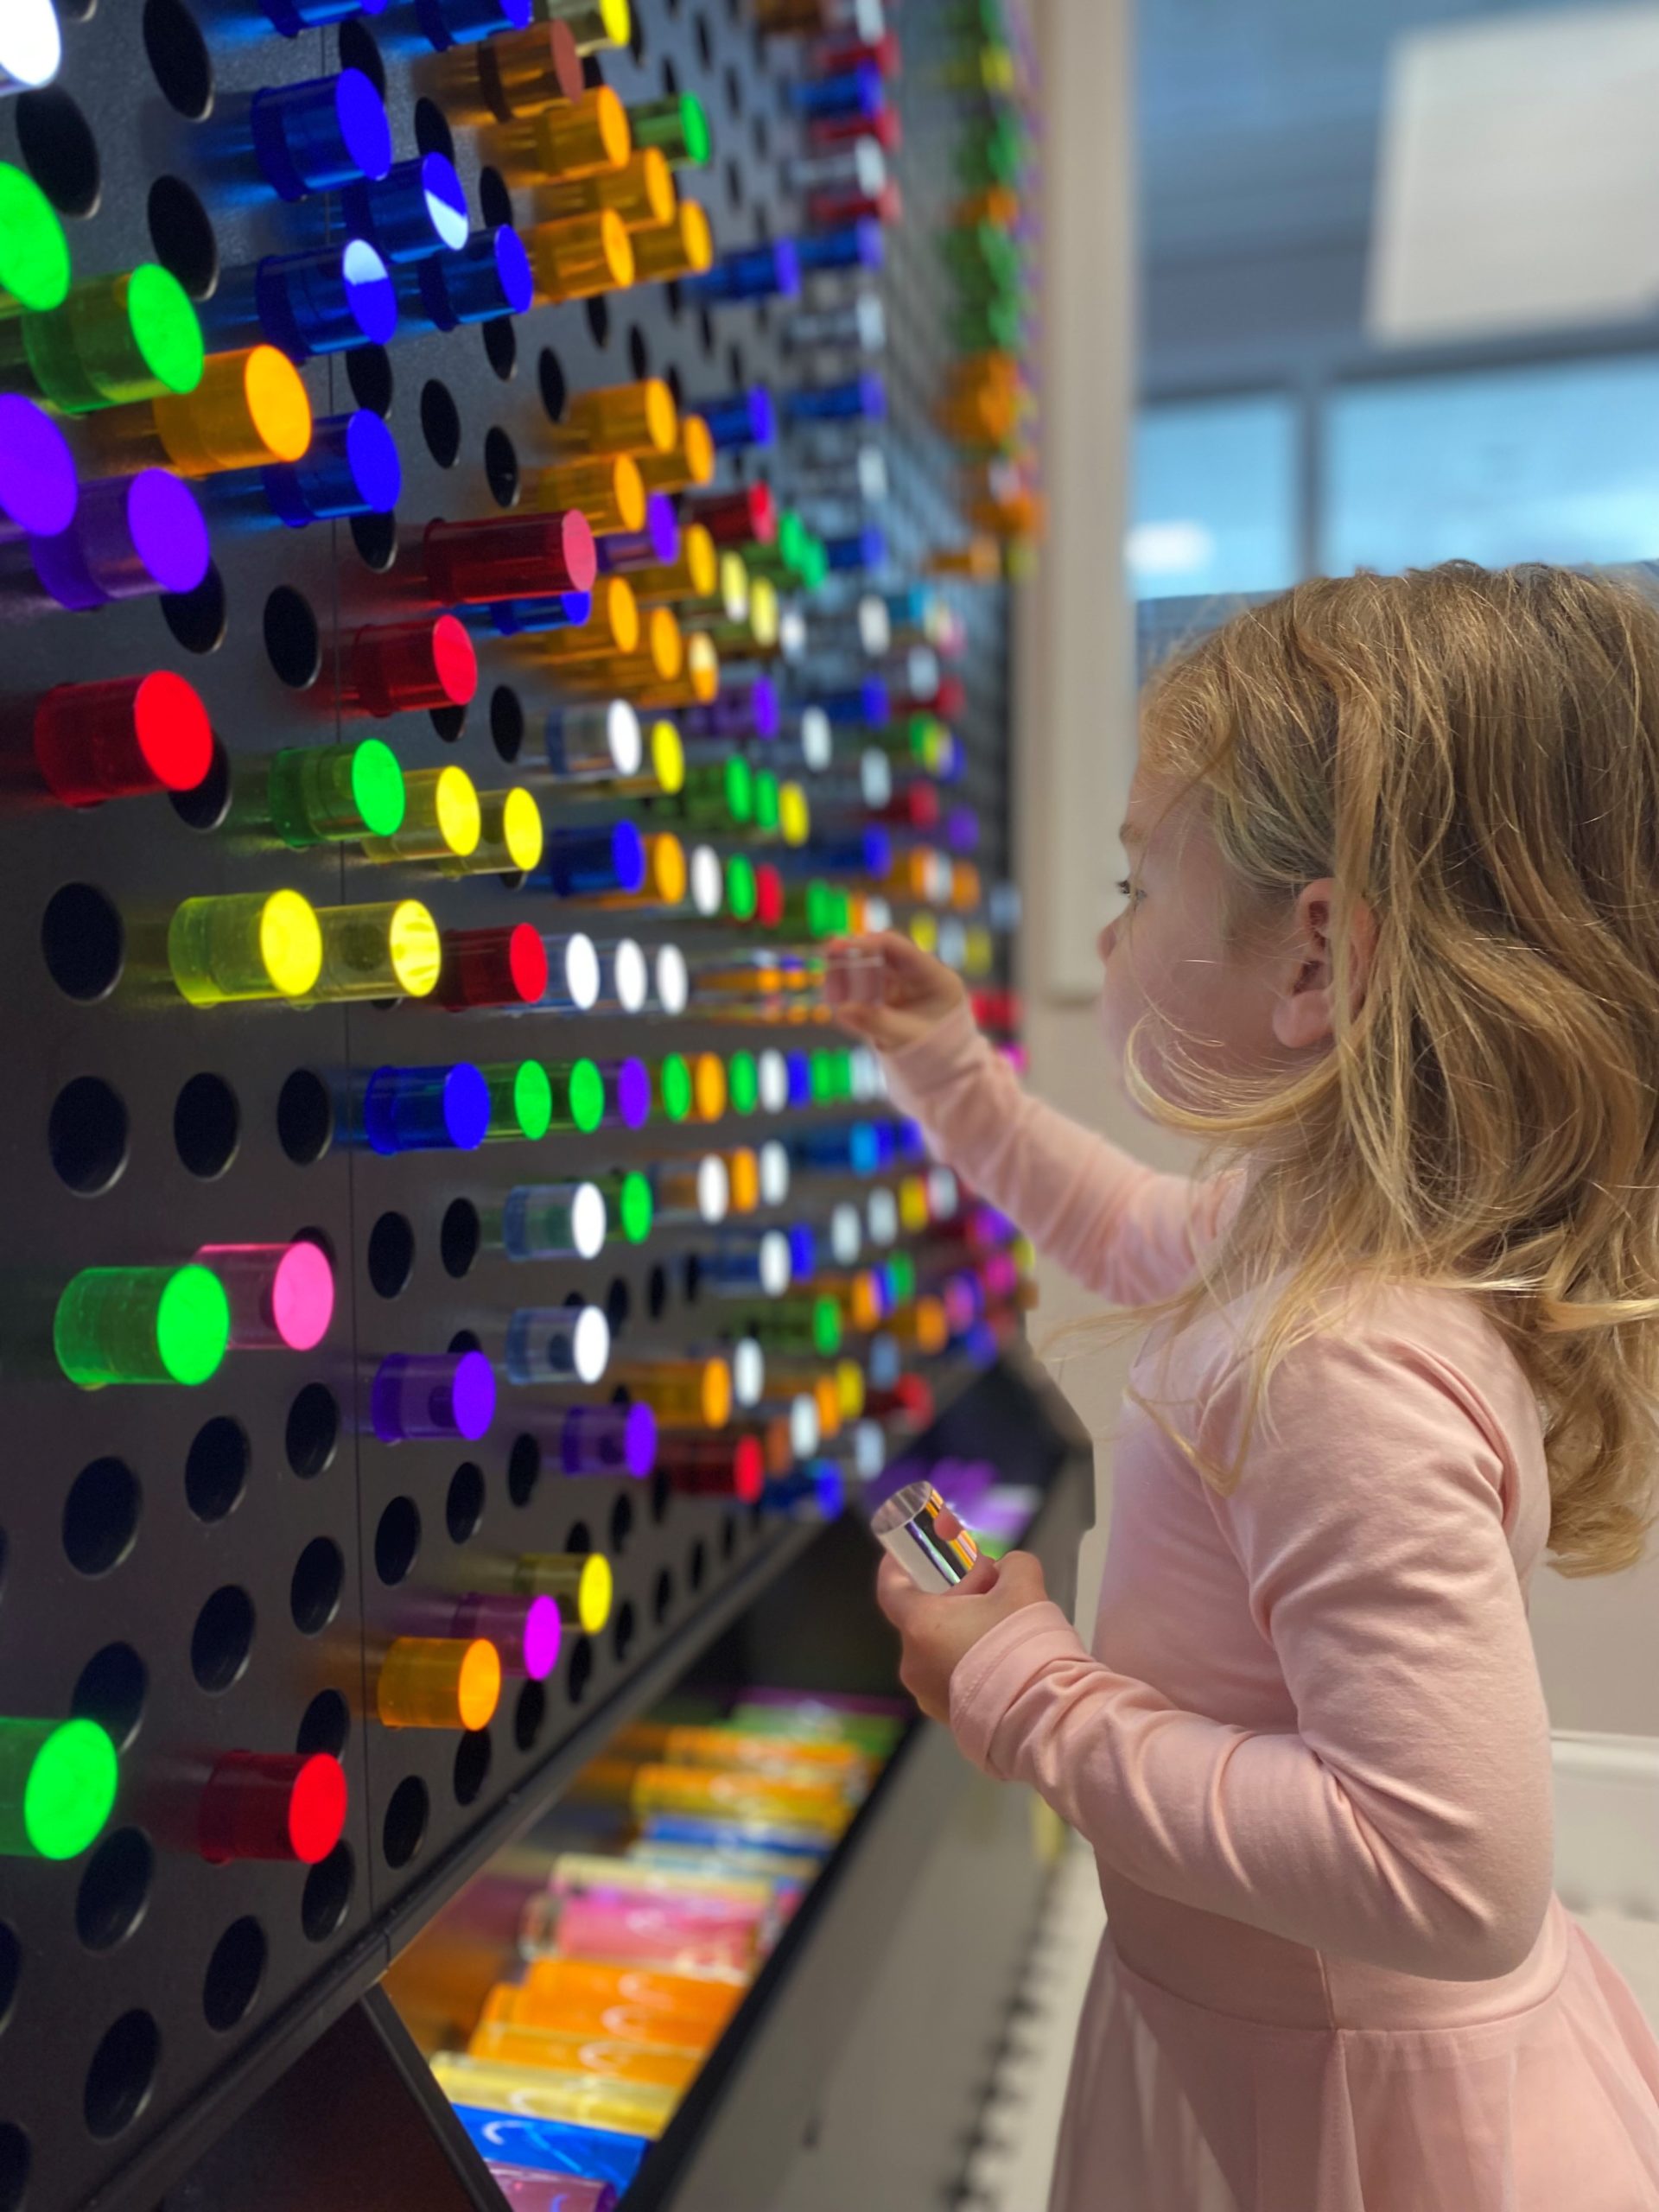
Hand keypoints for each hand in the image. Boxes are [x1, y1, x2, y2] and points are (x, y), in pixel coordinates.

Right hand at [824, 930, 969, 1052]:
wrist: (943, 1071)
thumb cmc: (936, 1054)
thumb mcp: (907, 1038)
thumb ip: (876, 1023)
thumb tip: (842, 1010)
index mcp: (936, 977)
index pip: (900, 949)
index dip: (869, 944)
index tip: (841, 945)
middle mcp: (919, 975)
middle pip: (883, 953)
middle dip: (855, 952)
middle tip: (829, 951)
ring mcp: (904, 985)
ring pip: (872, 968)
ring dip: (849, 970)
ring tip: (828, 977)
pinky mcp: (890, 998)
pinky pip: (867, 987)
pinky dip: (850, 990)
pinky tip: (833, 994)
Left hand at [875, 1511, 1049, 1723]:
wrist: (1042, 1717)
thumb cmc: (1022, 1646)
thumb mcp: (1023, 1587)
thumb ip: (1012, 1566)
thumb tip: (1006, 1571)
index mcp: (920, 1626)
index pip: (890, 1589)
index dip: (896, 1568)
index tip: (909, 1556)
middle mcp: (913, 1663)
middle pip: (922, 1620)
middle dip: (951, 1600)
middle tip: (987, 1590)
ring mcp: (926, 1695)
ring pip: (936, 1651)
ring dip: (960, 1634)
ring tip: (1002, 1631)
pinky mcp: (946, 1718)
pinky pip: (949, 1679)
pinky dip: (967, 1665)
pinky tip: (1002, 1664)